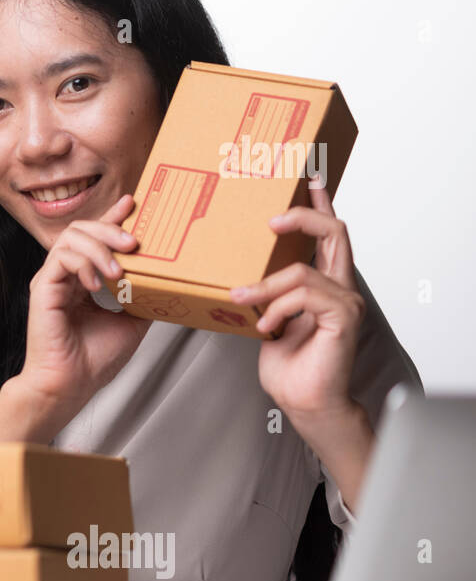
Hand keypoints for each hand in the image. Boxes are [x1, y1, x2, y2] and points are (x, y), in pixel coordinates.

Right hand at [16, 193, 151, 408]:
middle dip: (110, 229)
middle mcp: (64, 276)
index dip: (112, 219)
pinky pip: (61, 258)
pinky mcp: (43, 288)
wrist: (70, 385)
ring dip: (99, 247)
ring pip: (71, 238)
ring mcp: (51, 280)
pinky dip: (83, 263)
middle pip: (82, 230)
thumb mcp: (132, 324)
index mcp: (82, 281)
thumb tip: (166, 285)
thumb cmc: (91, 362)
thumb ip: (141, 299)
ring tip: (118, 269)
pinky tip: (97, 282)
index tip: (131, 205)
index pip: (94, 239)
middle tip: (133, 241)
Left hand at [230, 185, 364, 420]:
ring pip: (304, 270)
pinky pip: (305, 294)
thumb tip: (235, 278)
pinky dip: (278, 308)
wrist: (305, 401)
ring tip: (243, 299)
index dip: (320, 204)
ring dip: (266, 285)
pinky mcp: (343, 317)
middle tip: (271, 218)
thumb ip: (262, 296)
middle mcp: (340, 287)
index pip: (328, 235)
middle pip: (334, 232)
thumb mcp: (265, 320)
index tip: (308, 179)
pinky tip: (267, 327)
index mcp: (323, 284)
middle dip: (303, 215)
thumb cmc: (289, 367)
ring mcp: (344, 301)